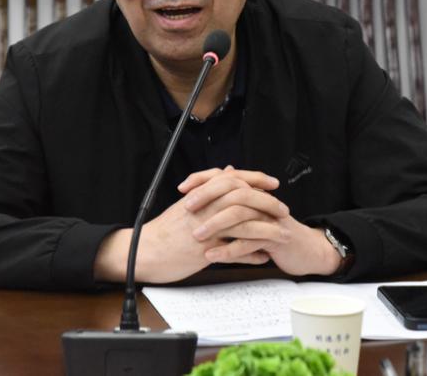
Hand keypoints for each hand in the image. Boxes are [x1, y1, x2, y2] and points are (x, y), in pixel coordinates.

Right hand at [93, 167, 281, 283]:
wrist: (144, 251)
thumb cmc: (164, 230)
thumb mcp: (187, 202)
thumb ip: (208, 186)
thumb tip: (228, 170)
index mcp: (200, 195)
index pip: (232, 179)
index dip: (255, 179)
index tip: (272, 182)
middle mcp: (204, 209)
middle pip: (242, 197)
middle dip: (266, 201)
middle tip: (282, 207)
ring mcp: (205, 230)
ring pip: (242, 224)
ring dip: (264, 228)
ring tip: (279, 233)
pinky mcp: (204, 251)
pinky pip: (234, 251)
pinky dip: (251, 254)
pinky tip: (263, 256)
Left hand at [181, 167, 342, 276]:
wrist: (304, 250)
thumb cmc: (274, 232)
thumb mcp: (251, 214)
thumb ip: (233, 199)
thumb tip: (219, 177)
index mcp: (253, 192)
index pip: (225, 177)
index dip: (203, 180)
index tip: (182, 188)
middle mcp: (261, 200)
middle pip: (232, 190)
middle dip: (207, 198)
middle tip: (186, 209)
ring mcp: (268, 218)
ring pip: (239, 216)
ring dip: (215, 226)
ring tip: (196, 236)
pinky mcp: (274, 238)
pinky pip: (249, 242)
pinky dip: (229, 250)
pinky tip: (212, 256)